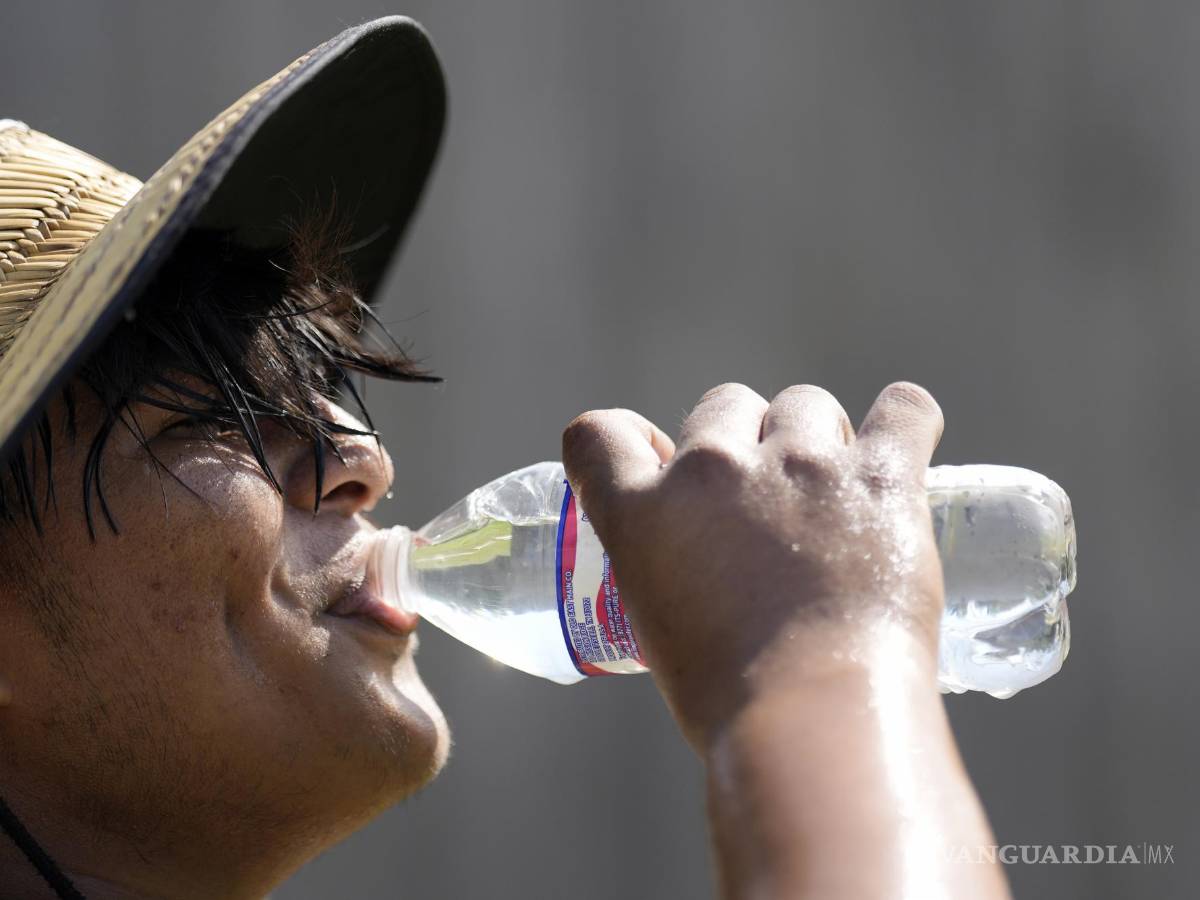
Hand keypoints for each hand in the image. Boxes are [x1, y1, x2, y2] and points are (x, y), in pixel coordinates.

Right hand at [562, 381, 945, 749]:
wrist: (814, 719)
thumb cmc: (732, 698)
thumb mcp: (657, 626)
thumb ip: (670, 565)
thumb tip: (706, 553)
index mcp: (644, 510)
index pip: (599, 434)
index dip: (630, 440)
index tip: (658, 460)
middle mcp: (713, 469)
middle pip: (725, 404)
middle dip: (744, 441)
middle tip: (768, 504)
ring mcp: (800, 466)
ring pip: (806, 404)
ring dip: (816, 438)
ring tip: (837, 496)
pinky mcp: (879, 479)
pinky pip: (903, 409)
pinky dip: (904, 419)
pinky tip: (902, 442)